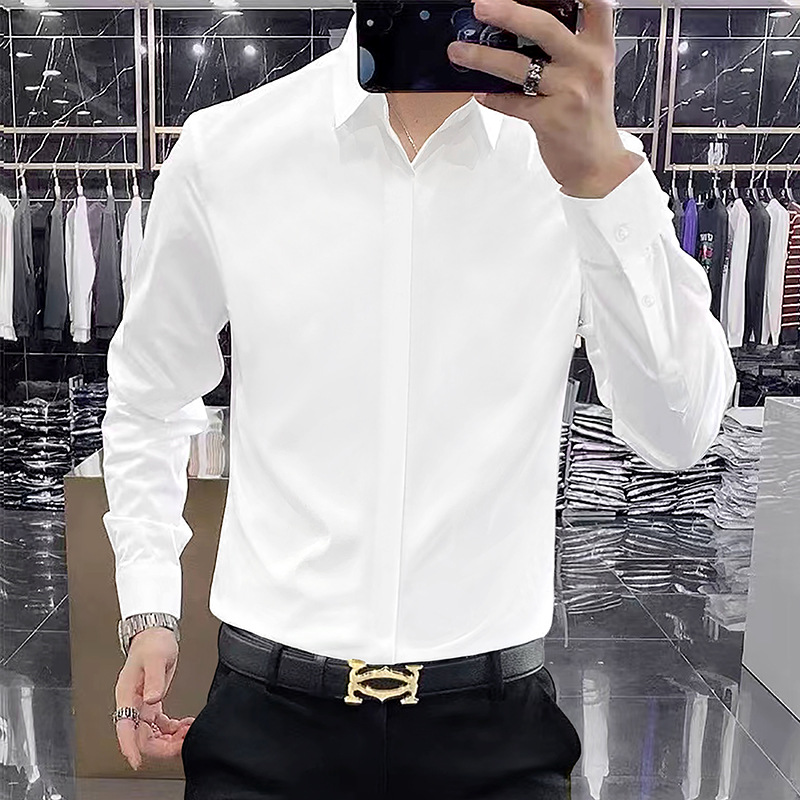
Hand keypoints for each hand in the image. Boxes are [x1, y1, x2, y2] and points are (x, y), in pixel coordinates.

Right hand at [114, 627, 192, 769]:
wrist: (154, 634)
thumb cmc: (151, 643)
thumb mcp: (155, 658)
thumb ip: (154, 679)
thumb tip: (152, 699)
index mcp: (127, 695)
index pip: (125, 727)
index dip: (130, 747)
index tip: (137, 761)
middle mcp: (132, 703)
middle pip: (140, 736)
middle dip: (160, 745)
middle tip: (181, 743)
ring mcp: (141, 705)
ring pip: (151, 734)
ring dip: (169, 739)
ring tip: (187, 733)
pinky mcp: (151, 703)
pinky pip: (159, 725)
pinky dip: (172, 729)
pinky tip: (184, 725)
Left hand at [446, 0, 642, 197]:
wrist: (598, 164)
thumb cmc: (589, 119)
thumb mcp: (590, 74)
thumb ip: (567, 49)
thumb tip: (521, 27)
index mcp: (599, 48)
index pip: (593, 3)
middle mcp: (586, 65)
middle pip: (544, 27)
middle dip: (508, 12)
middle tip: (481, 7)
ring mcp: (568, 92)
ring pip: (519, 66)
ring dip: (483, 57)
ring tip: (459, 51)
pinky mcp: (550, 119)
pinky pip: (511, 103)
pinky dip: (492, 98)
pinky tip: (480, 92)